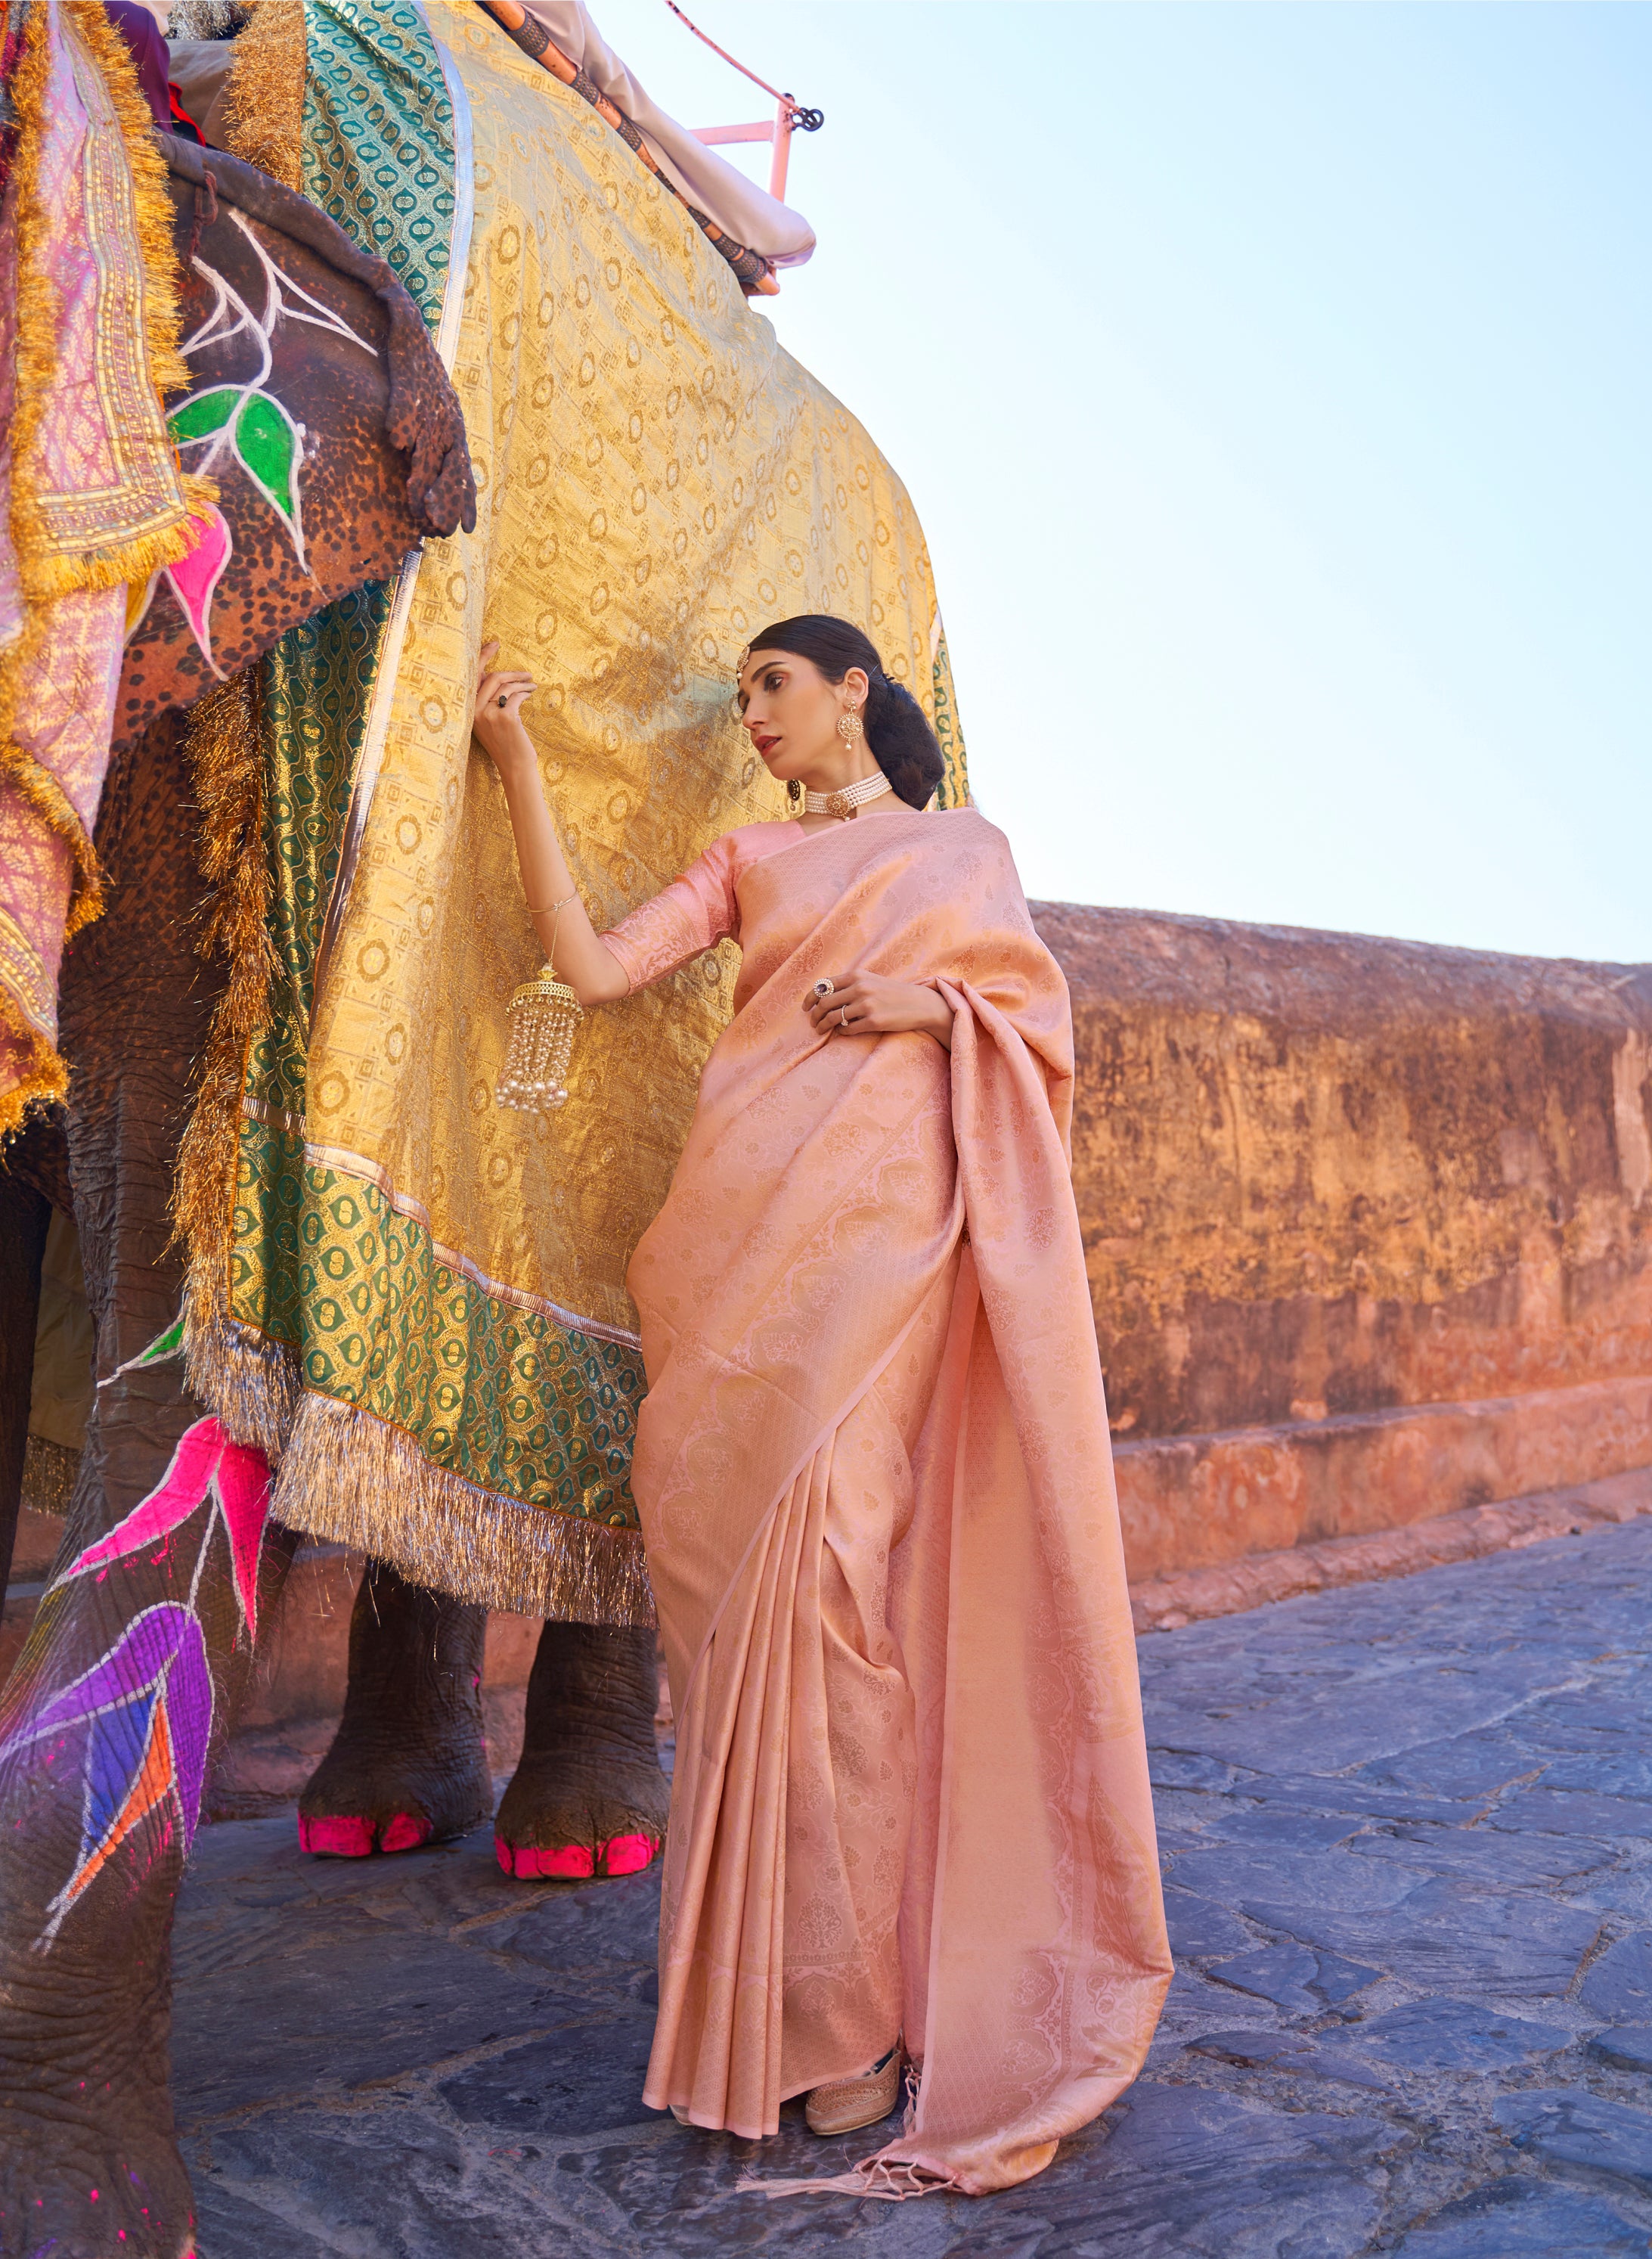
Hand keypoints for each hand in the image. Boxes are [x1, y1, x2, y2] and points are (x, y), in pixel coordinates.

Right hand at [472, 640, 536, 771]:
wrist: (515, 767)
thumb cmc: (505, 744)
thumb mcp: (489, 721)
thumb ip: (487, 700)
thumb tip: (489, 675)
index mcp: (468, 710)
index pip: (473, 677)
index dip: (483, 656)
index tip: (495, 644)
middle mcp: (475, 711)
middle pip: (493, 677)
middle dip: (512, 672)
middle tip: (527, 674)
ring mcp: (489, 714)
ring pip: (507, 686)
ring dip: (523, 683)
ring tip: (533, 686)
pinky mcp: (505, 718)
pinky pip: (517, 696)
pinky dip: (526, 692)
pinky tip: (531, 694)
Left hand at [805, 971, 952, 1047]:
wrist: (919, 1003)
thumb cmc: (891, 993)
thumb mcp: (870, 981)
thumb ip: (849, 985)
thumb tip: (822, 995)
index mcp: (857, 976)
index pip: (823, 985)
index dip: (810, 998)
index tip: (806, 1008)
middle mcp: (860, 988)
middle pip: (824, 1003)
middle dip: (815, 1015)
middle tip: (813, 1023)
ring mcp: (867, 1005)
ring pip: (834, 1018)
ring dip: (824, 1026)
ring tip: (822, 1030)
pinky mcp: (874, 1021)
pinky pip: (848, 1029)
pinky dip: (841, 1032)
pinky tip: (842, 1032)